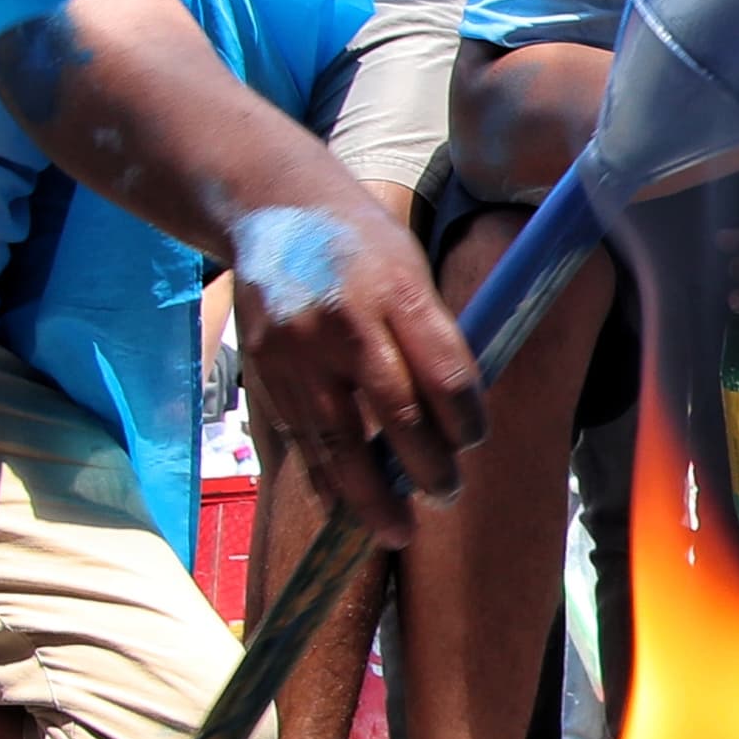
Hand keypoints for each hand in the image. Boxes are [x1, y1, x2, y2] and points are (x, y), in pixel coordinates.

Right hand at [226, 189, 483, 540]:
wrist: (271, 206)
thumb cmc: (359, 240)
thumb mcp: (410, 266)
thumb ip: (432, 333)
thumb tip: (460, 408)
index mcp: (397, 291)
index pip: (445, 374)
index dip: (465, 419)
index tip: (474, 440)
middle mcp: (346, 323)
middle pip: (396, 414)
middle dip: (427, 466)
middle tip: (447, 493)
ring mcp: (298, 350)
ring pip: (339, 440)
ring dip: (371, 494)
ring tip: (398, 531)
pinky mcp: (264, 369)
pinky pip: (300, 437)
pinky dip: (324, 478)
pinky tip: (344, 508)